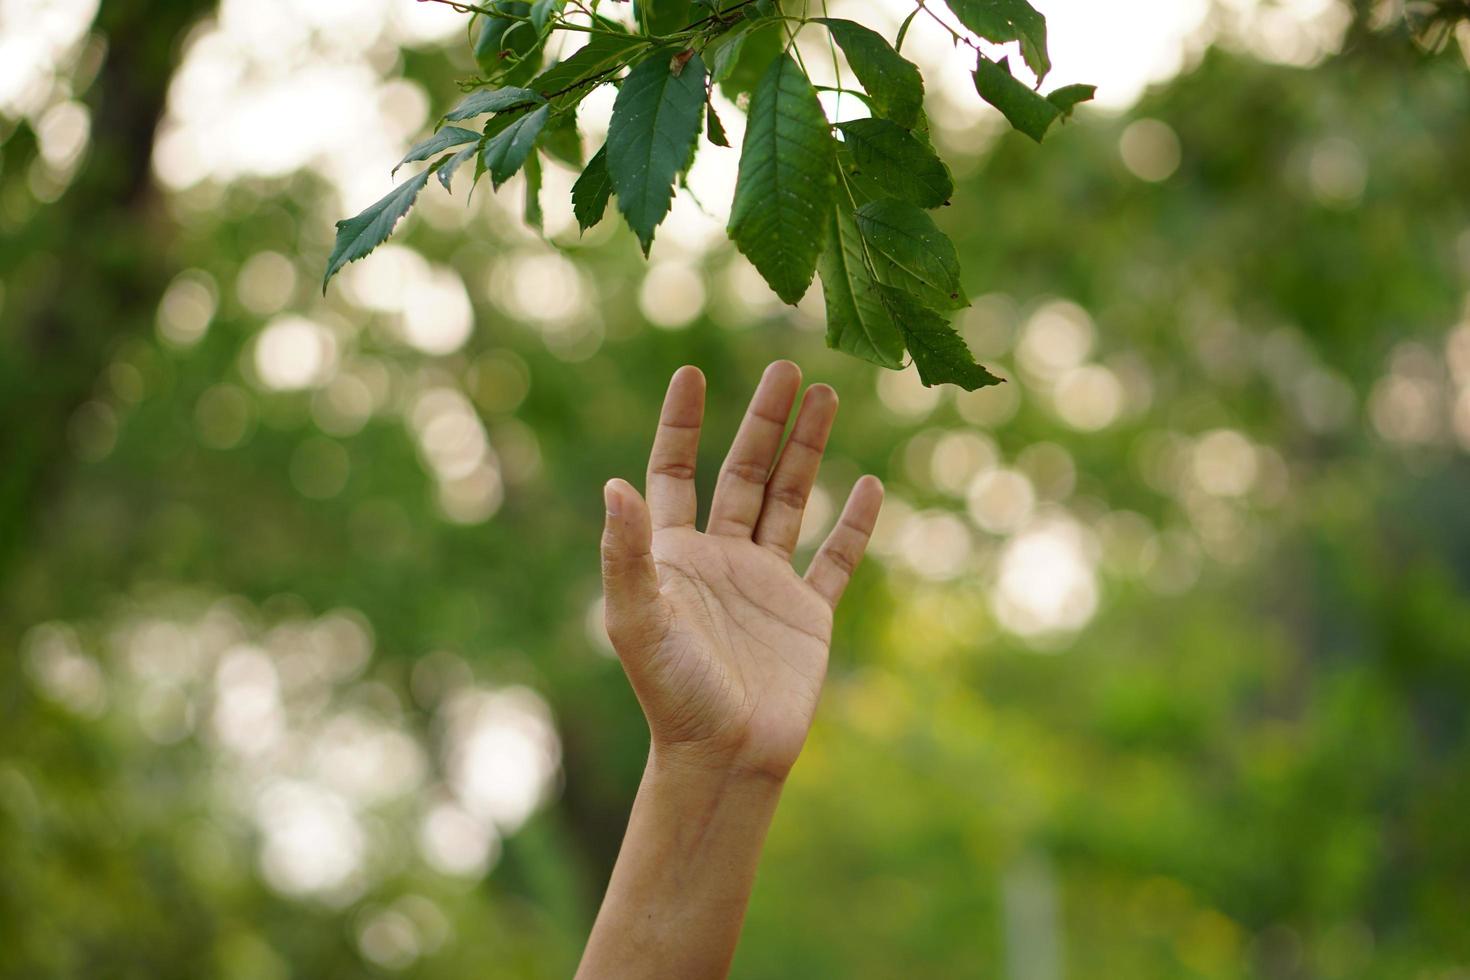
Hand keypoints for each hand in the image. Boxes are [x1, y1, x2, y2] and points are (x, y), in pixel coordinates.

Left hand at [600, 361, 882, 780]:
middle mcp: (722, 559)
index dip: (682, 424)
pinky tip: (869, 485)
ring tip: (827, 397)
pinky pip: (835, 559)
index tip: (691, 373)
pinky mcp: (808, 614)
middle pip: (745, 473)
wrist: (725, 756)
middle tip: (787, 367)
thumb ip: (627, 554)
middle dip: (765, 422)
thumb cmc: (671, 693)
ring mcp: (767, 584)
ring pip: (792, 501)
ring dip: (809, 451)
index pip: (676, 473)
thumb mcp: (639, 620)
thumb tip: (614, 485)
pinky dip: (854, 524)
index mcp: (676, 554)